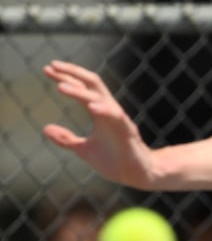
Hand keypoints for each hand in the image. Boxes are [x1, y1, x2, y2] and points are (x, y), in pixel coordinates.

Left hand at [42, 61, 154, 188]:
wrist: (137, 175)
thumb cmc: (115, 161)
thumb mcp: (84, 150)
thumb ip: (66, 139)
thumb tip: (46, 128)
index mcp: (99, 112)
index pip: (82, 88)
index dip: (65, 78)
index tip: (47, 69)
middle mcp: (108, 110)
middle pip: (92, 83)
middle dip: (73, 72)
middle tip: (53, 66)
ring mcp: (118, 119)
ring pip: (100, 97)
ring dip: (80, 91)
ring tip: (61, 86)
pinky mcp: (127, 130)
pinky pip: (116, 116)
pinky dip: (104, 110)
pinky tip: (92, 106)